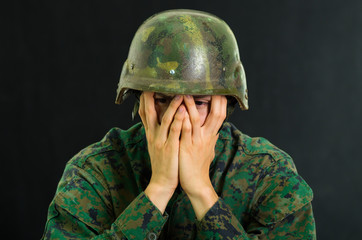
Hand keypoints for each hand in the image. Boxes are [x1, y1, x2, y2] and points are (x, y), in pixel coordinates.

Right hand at [138, 92, 184, 212]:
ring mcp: (161, 140)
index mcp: (150, 134)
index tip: (146, 86)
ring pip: (165, 119)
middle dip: (150, 97)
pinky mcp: (170, 147)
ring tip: (178, 93)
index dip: (144, 99)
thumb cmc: (163, 162)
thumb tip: (161, 120)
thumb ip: (158, 132)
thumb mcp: (157, 145)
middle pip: (149, 112)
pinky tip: (183, 111)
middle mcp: (153, 135)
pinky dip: (178, 120)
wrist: (161, 182)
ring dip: (171, 105)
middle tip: (154, 82)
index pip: (144, 113)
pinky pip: (174, 131)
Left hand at [179, 95, 226, 218]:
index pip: (220, 115)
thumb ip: (211, 138)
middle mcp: (207, 137)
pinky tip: (179, 110)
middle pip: (216, 114)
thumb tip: (216, 130)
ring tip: (186, 91)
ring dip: (192, 105)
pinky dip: (183, 119)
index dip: (221, 102)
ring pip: (197, 119)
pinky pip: (185, 130)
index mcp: (211, 136)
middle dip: (215, 99)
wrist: (196, 183)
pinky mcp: (187, 147)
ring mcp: (197, 141)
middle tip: (211, 84)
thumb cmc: (199, 165)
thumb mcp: (208, 149)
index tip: (219, 89)